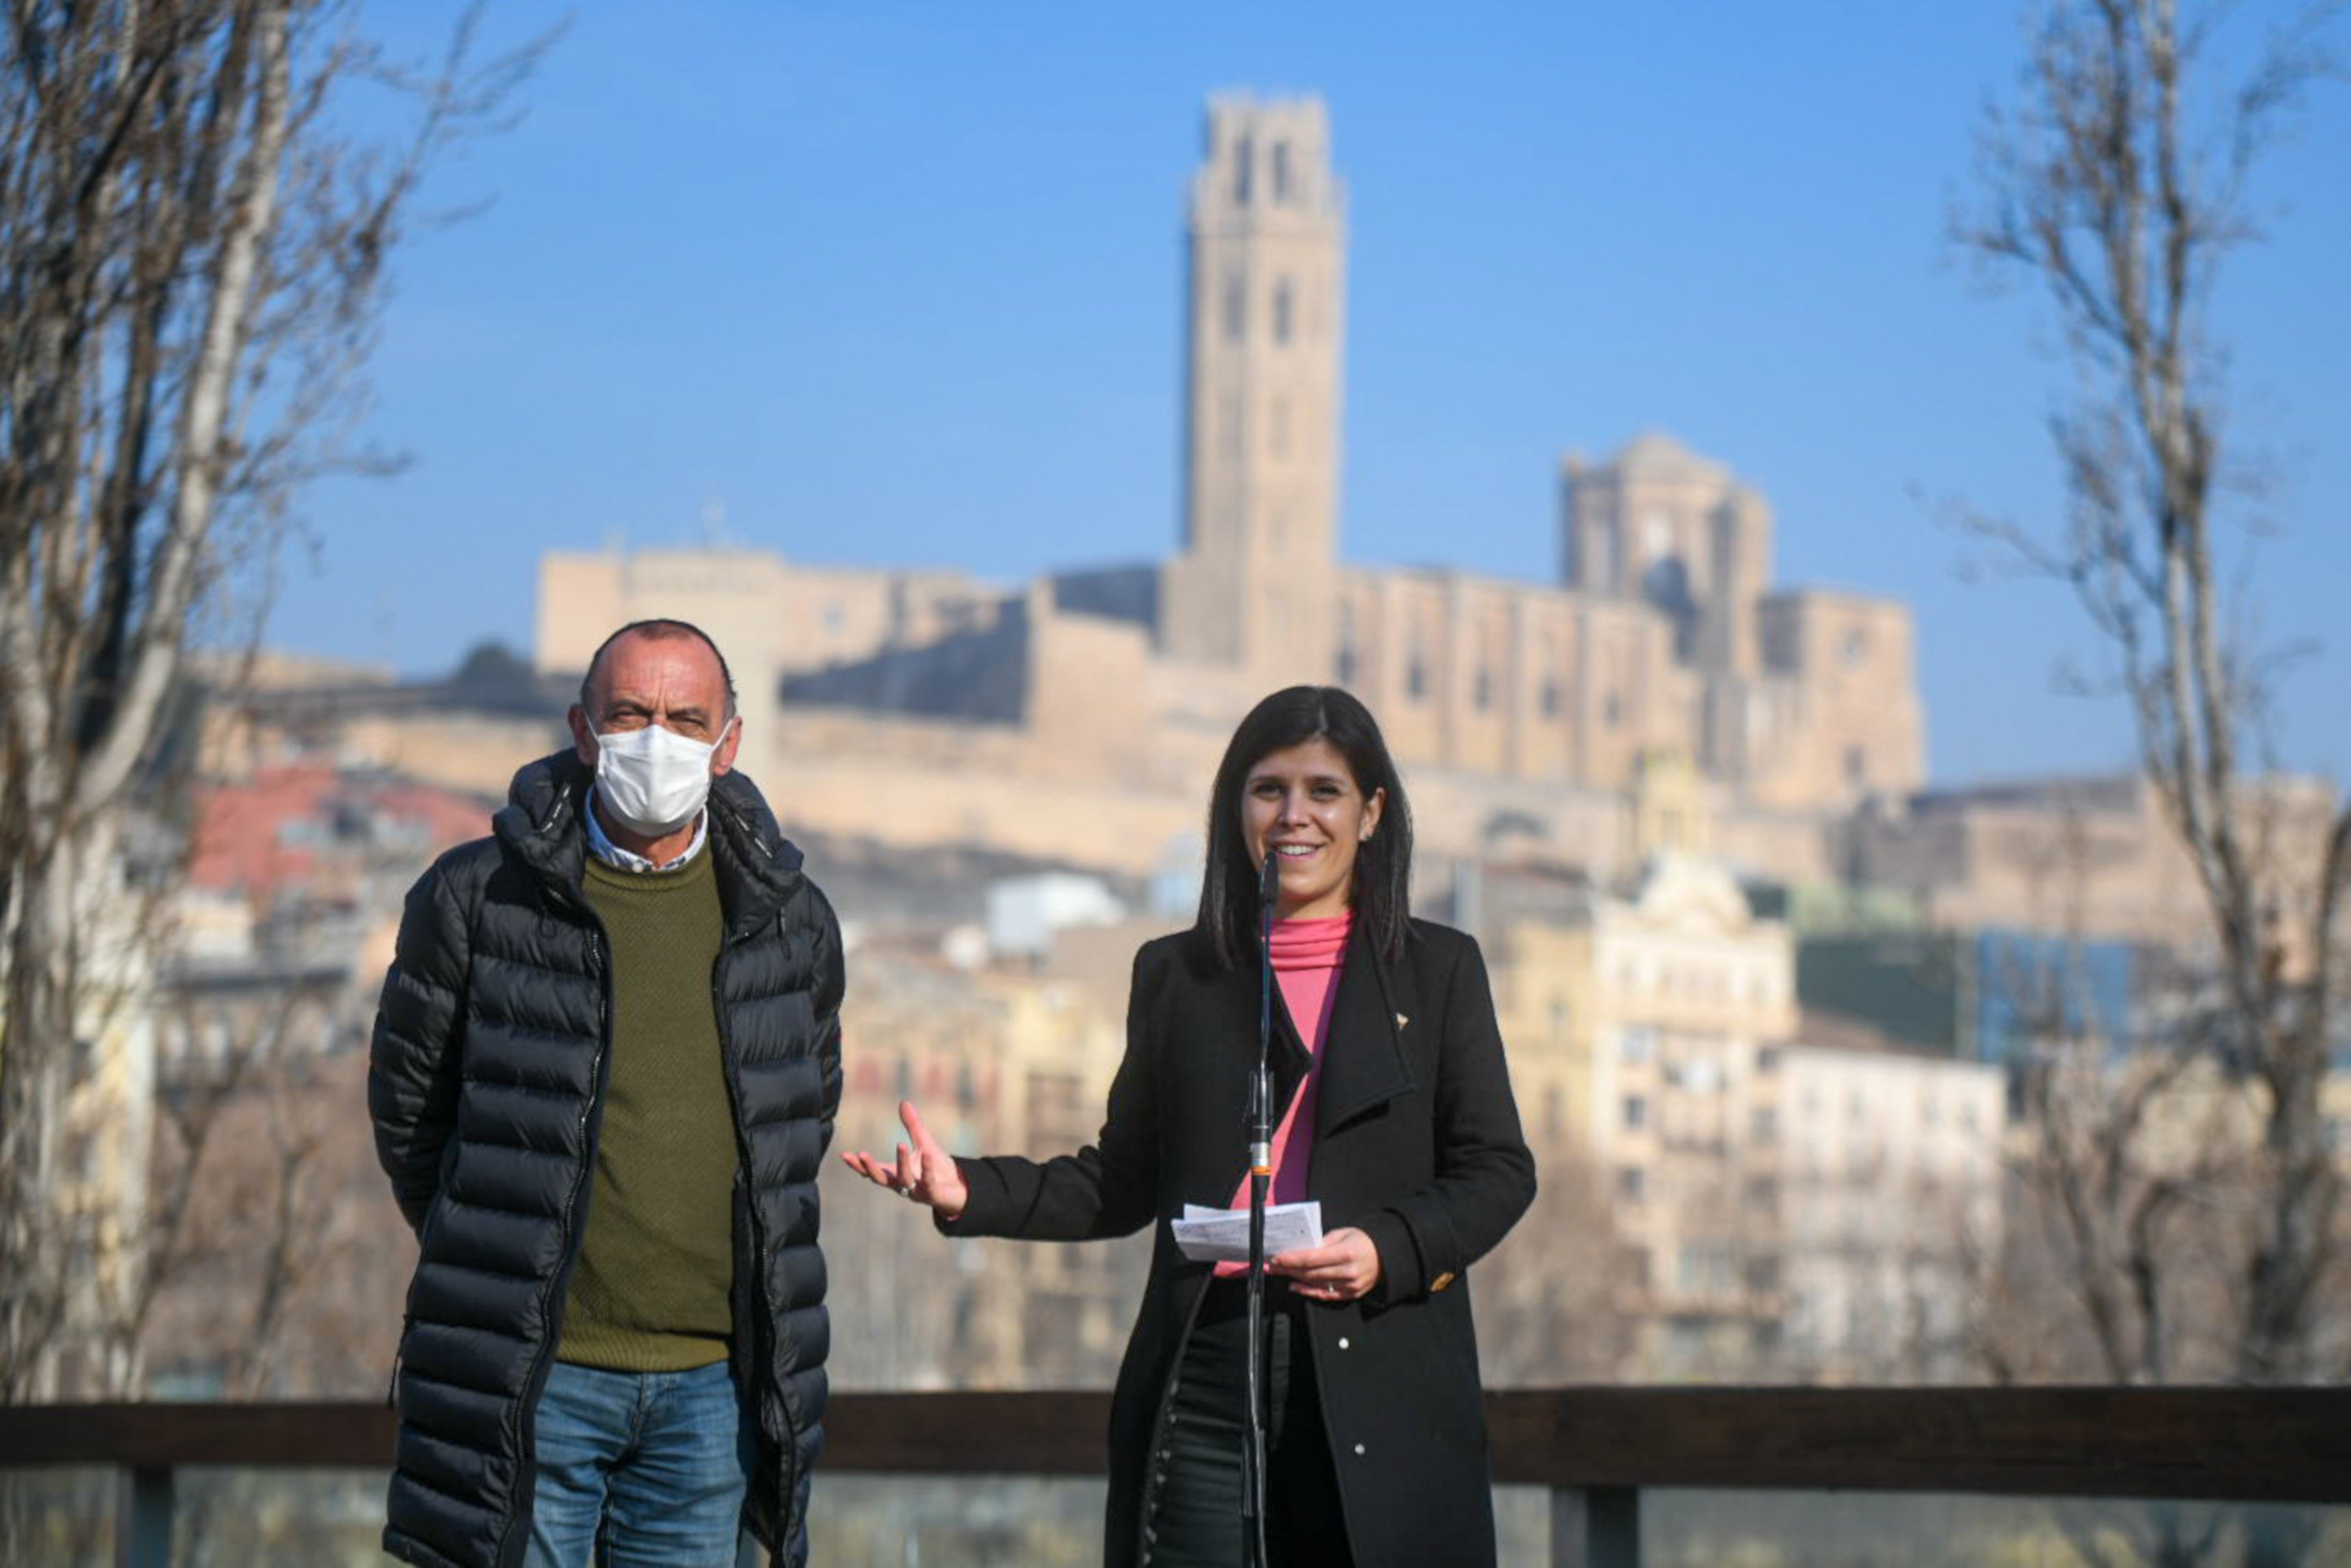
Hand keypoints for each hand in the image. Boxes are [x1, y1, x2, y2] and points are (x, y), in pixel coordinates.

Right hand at [840, 1100, 968, 1219]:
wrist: (960, 1187)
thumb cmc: (938, 1167)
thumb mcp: (923, 1142)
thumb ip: (912, 1125)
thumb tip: (903, 1102)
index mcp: (897, 1174)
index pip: (874, 1170)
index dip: (859, 1164)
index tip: (845, 1155)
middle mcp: (903, 1185)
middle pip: (882, 1179)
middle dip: (870, 1168)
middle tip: (861, 1154)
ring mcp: (917, 1191)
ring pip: (904, 1179)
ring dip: (901, 1163)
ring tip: (900, 1144)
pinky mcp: (933, 1194)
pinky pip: (928, 1182)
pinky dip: (927, 1168)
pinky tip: (927, 1154)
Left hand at [1268, 1226, 1380, 1303]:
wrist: (1384, 1258)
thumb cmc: (1362, 1242)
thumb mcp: (1344, 1234)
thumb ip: (1323, 1242)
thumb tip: (1301, 1248)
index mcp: (1347, 1253)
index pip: (1312, 1258)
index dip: (1291, 1259)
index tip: (1277, 1257)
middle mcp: (1348, 1271)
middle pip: (1310, 1272)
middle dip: (1288, 1268)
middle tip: (1272, 1265)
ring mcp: (1349, 1286)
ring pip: (1315, 1284)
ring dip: (1295, 1278)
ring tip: (1280, 1273)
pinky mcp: (1350, 1294)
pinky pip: (1325, 1295)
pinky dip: (1307, 1291)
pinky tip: (1295, 1286)